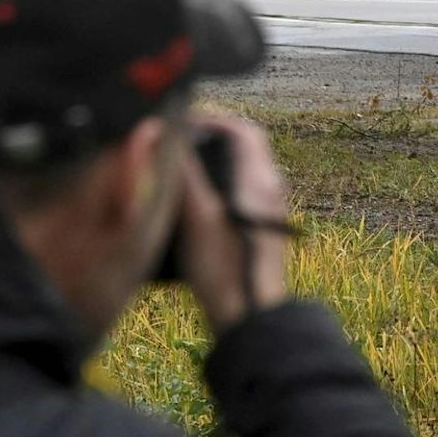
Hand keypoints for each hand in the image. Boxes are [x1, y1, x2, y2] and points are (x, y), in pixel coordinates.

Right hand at [177, 113, 290, 332]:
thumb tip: (168, 136)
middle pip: (242, 149)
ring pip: (239, 172)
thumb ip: (184, 172)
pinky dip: (215, 187)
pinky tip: (191, 203)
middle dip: (209, 140)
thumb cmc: (222, 266)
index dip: (214, 120)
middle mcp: (269, 190)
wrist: (247, 316)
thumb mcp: (196, 215)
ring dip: (211, 164)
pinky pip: (237, 193)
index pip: (244, 130)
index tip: (183, 123)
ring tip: (179, 169)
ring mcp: (265, 211)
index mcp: (259, 180)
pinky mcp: (258, 229)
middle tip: (177, 144)